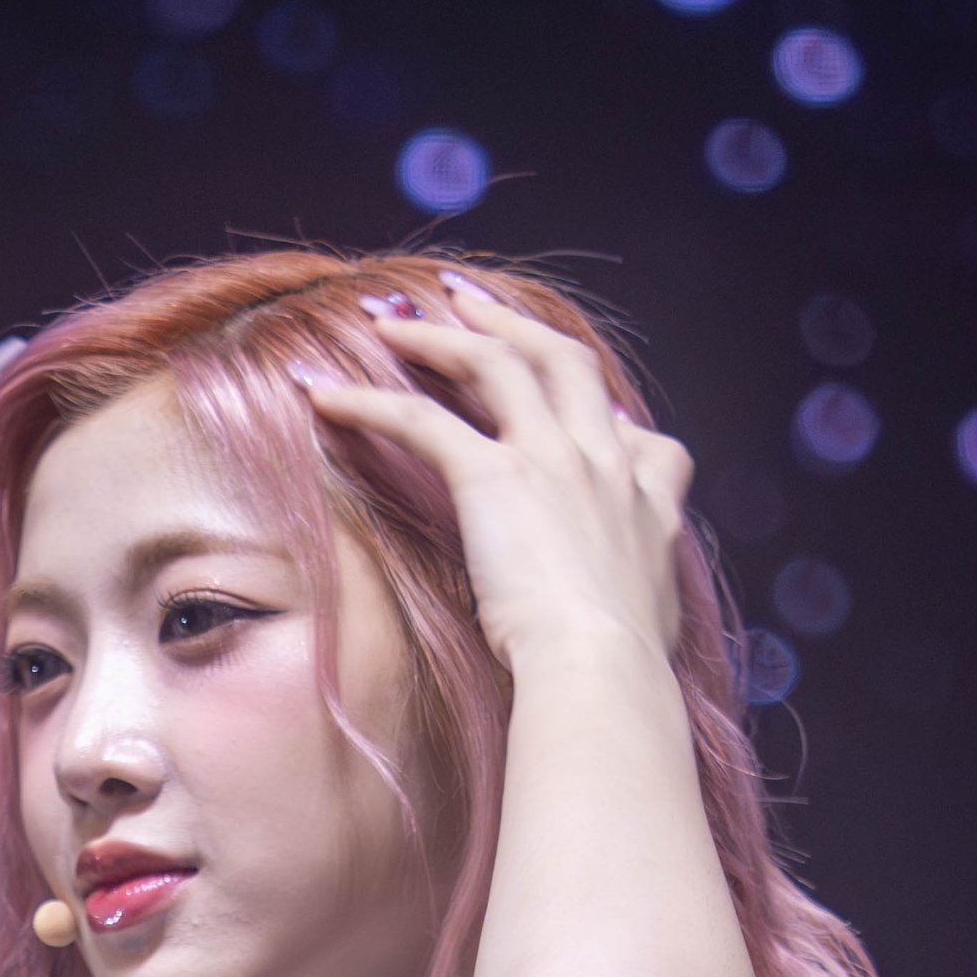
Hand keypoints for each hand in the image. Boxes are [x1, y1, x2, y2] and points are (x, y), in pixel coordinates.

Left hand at [295, 272, 692, 676]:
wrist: (602, 671)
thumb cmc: (622, 673)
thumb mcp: (653, 624)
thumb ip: (638, 596)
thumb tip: (630, 618)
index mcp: (650, 499)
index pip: (636, 436)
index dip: (601, 414)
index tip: (575, 414)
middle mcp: (605, 461)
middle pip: (562, 361)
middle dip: (514, 325)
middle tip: (471, 303)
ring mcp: (552, 459)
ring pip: (494, 365)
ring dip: (441, 336)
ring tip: (394, 320)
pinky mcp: (495, 477)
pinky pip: (421, 421)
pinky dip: (368, 402)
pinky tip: (324, 394)